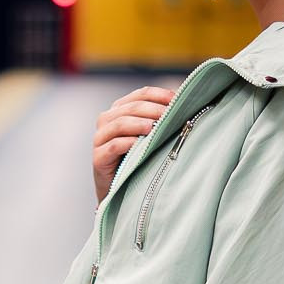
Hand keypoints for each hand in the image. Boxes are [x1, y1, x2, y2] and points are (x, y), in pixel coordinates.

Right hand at [92, 85, 177, 204]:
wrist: (119, 190)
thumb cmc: (137, 159)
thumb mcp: (149, 136)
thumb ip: (158, 120)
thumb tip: (184, 105)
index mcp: (120, 109)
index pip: (141, 94)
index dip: (160, 94)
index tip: (177, 100)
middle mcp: (107, 120)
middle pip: (131, 107)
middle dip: (152, 109)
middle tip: (169, 115)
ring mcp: (100, 138)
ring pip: (119, 124)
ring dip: (139, 123)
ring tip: (154, 127)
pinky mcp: (99, 157)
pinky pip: (114, 146)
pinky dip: (128, 143)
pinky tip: (140, 144)